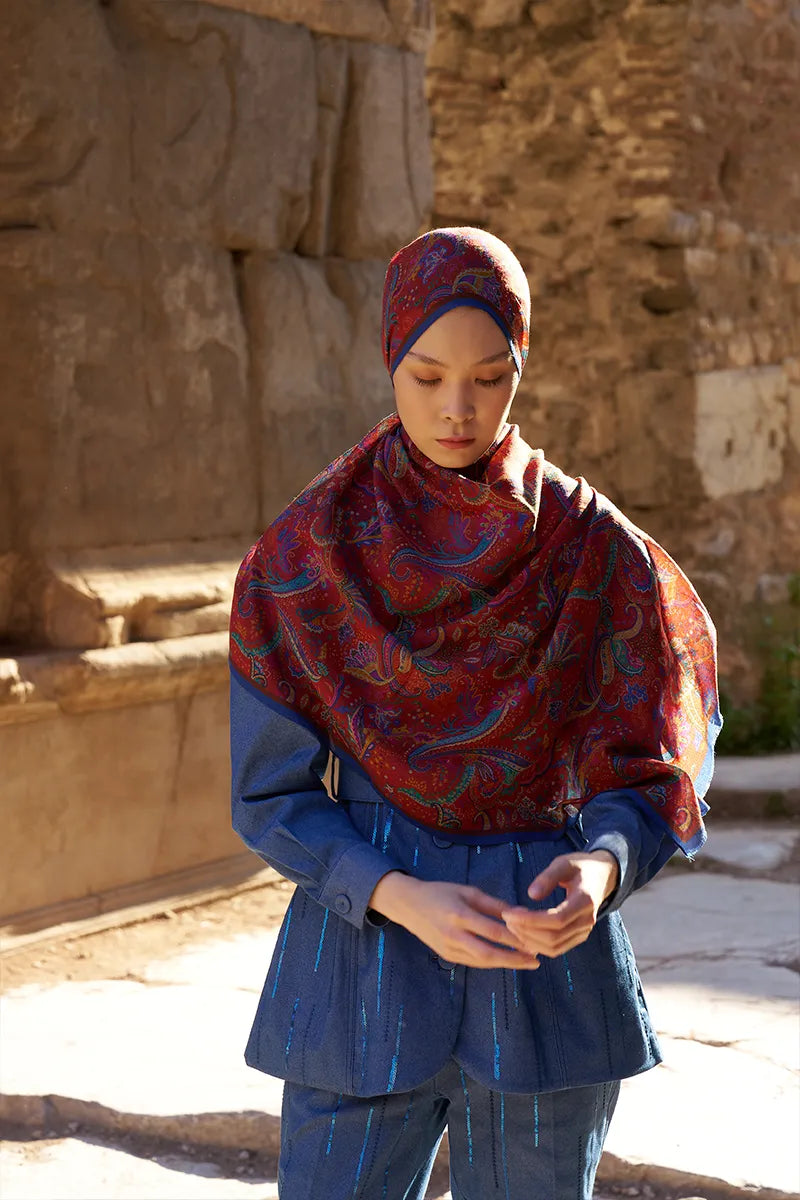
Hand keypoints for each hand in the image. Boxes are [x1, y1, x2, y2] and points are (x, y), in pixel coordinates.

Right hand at [368, 872, 540, 969]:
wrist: (408, 905)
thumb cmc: (441, 893)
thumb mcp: (467, 891)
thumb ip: (493, 904)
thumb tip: (520, 914)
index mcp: (459, 915)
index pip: (493, 931)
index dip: (515, 939)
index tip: (535, 941)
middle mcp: (453, 935)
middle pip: (489, 954)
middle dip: (514, 959)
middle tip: (535, 961)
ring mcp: (448, 949)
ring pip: (482, 962)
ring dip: (506, 963)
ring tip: (526, 962)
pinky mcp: (447, 956)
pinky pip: (473, 962)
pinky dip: (491, 962)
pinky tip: (506, 959)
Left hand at [500, 851, 618, 958]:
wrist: (602, 876)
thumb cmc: (580, 867)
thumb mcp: (564, 863)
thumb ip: (548, 877)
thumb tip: (531, 895)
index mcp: (585, 901)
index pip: (557, 919)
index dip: (530, 920)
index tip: (509, 913)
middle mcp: (587, 920)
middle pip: (554, 937)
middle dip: (526, 931)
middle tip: (507, 919)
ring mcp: (584, 931)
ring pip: (555, 948)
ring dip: (530, 941)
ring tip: (513, 926)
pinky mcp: (579, 936)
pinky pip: (557, 949)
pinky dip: (538, 946)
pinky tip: (524, 934)